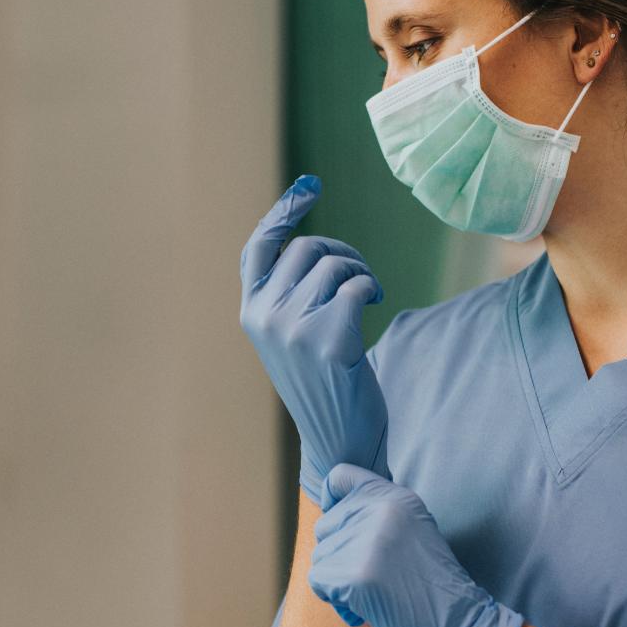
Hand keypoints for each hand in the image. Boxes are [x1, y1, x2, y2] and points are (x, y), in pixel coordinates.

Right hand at [238, 175, 389, 506]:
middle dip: (342, 252)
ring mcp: (293, 328)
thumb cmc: (324, 383)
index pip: (258, 248)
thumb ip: (288, 295)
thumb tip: (313, 243)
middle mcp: (265, 317)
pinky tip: (374, 305)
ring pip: (334, 264)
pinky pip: (356, 285)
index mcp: (251, 313)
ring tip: (368, 295)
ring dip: (360, 272)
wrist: (340, 439)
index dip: (283, 213)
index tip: (310, 186)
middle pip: (307, 249)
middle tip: (361, 276)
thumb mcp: (292, 335)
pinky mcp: (328, 339)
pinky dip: (370, 288)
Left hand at [308, 464, 525, 626]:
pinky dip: (336, 600)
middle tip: (371, 576)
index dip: (331, 500)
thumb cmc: (430, 583)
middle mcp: (380, 510)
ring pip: (320, 557)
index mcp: (395, 496)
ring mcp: (368, 542)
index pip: (340, 476)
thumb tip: (328, 511)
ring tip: (373, 593)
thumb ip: (375, 513)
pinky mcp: (356, 575)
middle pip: (325, 526)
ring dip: (337, 581)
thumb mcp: (412, 528)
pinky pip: (320, 582)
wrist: (457, 622)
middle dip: (338, 555)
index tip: (341, 526)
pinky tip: (363, 609)